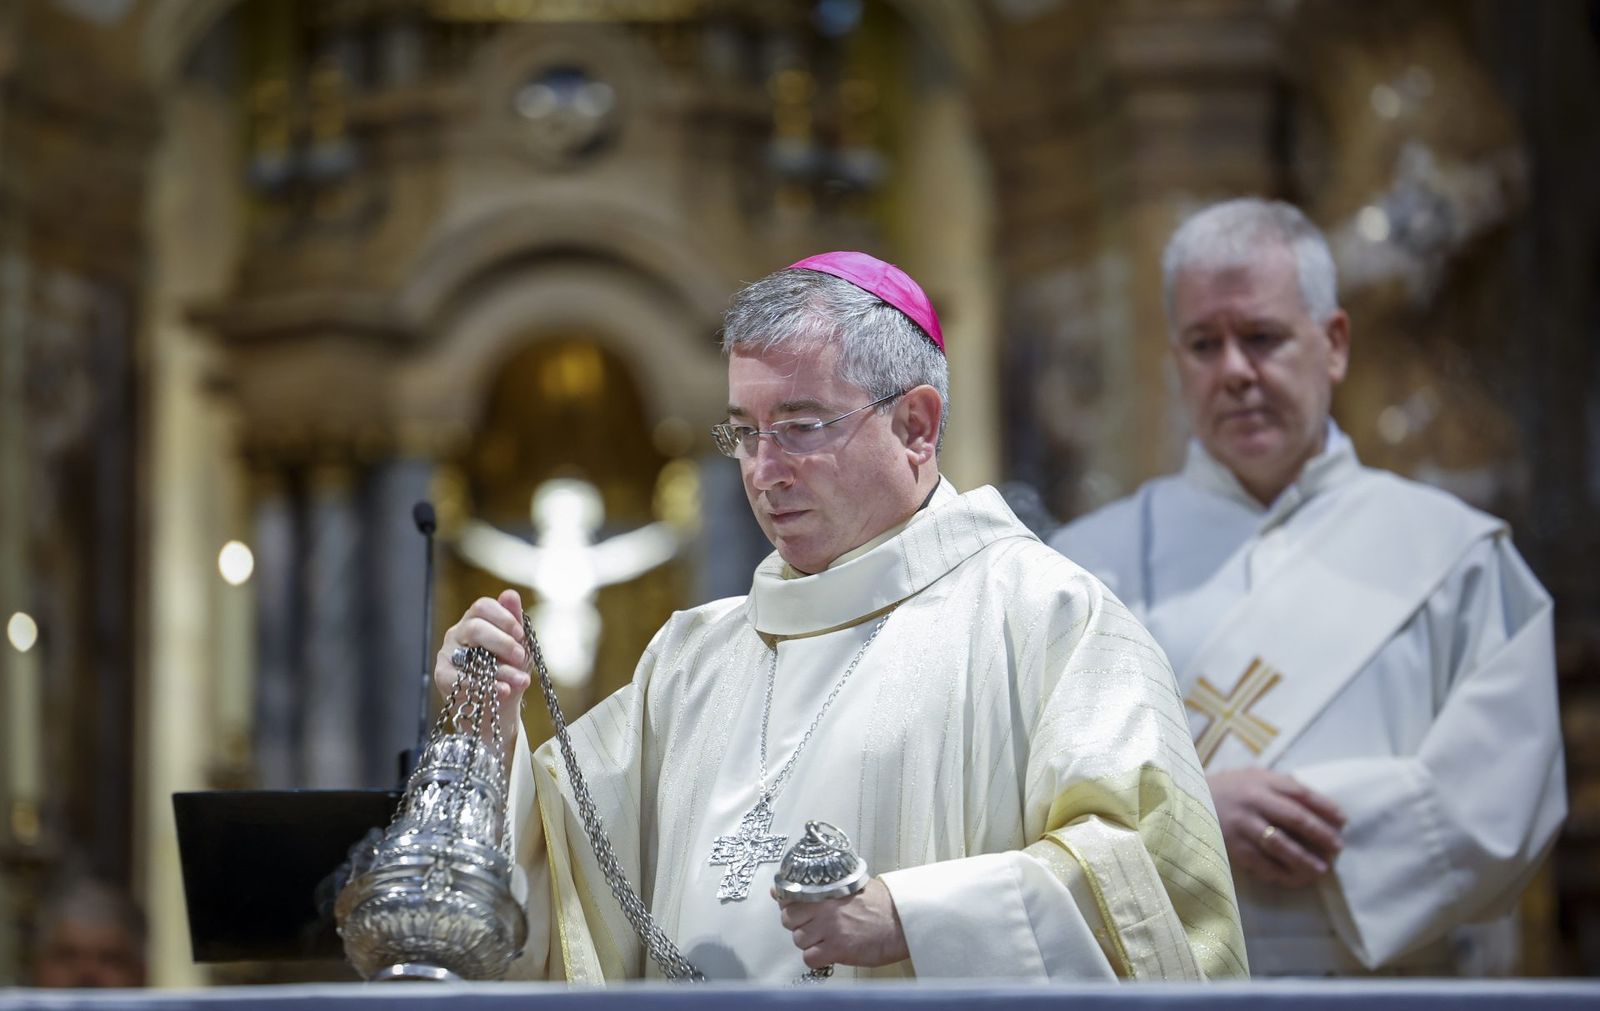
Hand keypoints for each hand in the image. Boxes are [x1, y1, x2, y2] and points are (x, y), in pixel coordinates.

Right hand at [435, 589, 531, 746]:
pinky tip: (503, 690)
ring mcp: (448, 653)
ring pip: (469, 653)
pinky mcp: (443, 675)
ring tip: (520, 680)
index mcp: (477, 620)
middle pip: (475, 627)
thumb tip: (510, 594)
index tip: (521, 634)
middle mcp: (459, 633)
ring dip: (499, 668)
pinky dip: (484, 685)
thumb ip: (515, 621)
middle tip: (521, 658)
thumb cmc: (509, 670)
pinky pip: (459, 678)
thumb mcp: (519, 647)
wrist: (499, 706)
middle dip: (503, 643)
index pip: (483, 606)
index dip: (503, 617)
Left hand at [773, 878, 908, 969]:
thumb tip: (787, 891)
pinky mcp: (838, 949)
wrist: (901, 921)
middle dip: (797, 924)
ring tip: (824, 939)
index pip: (789, 896)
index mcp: (827, 890)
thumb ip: (823, 887)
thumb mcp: (850, 885)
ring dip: (808, 942)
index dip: (788, 905)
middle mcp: (825, 908)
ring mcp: (830, 929)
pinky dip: (816, 958)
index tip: (791, 908)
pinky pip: (810, 958)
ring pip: (798, 939)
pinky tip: (828, 952)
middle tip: (813, 926)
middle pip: (789, 919)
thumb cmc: (880, 903)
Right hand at [1208, 769, 1344, 887]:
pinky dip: (1282, 874)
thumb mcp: (1251, 777)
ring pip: (1282, 846)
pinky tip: (1295, 879)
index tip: (1343, 821)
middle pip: (1297, 819)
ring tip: (1322, 869)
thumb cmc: (1226, 789)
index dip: (1326, 807)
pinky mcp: (1232, 847)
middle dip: (1322, 835)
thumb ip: (1280, 786)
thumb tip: (1318, 805)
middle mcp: (1253, 801)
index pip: (1302, 793)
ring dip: (1305, 859)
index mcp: (1261, 781)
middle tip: (1338, 848)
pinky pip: (1262, 864)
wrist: (1184, 800)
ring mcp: (1242, 825)